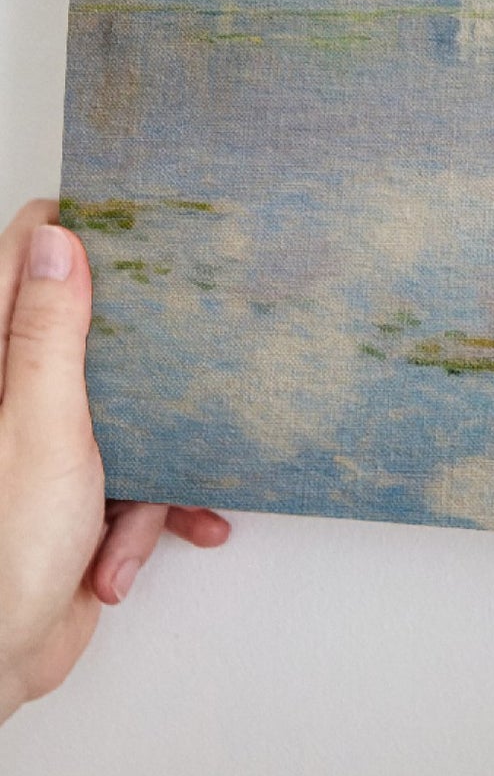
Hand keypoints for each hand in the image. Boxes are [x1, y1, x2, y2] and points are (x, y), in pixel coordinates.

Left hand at [0, 199, 229, 723]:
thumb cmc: (3, 550)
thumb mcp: (42, 425)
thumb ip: (50, 332)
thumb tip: (59, 241)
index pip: (25, 259)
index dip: (80, 235)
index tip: (140, 225)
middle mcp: (14, 397)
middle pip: (91, 332)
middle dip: (148, 354)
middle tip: (191, 335)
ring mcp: (45, 445)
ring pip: (129, 409)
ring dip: (156, 460)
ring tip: (156, 499)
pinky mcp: (75, 493)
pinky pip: (135, 478)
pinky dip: (148, 514)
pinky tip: (133, 550)